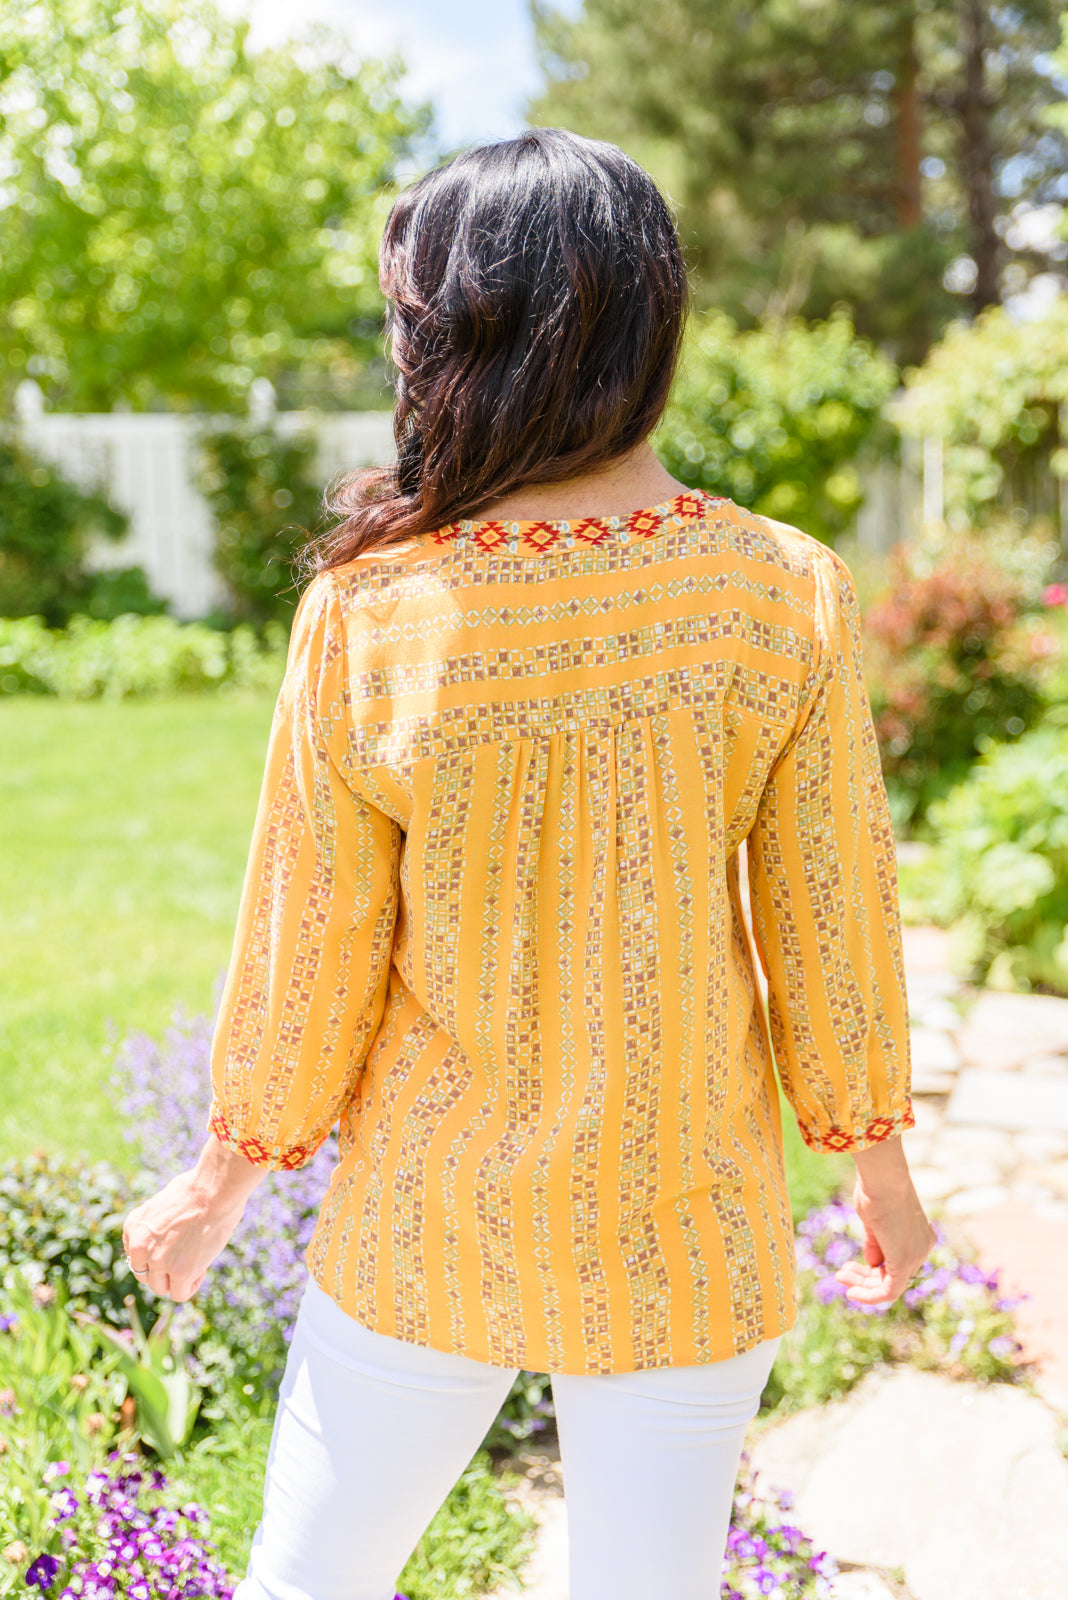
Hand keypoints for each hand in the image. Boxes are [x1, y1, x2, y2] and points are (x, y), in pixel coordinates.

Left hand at [122, 1168, 246, 1302]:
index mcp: (133, 1226)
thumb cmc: (197, 1190)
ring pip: (161, 1287)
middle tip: (187, 1254)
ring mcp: (159, 1261)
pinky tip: (201, 1269)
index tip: (175, 1245)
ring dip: (177, 1279)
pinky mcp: (180, 1272)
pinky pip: (179, 1294)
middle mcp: (140, 1246)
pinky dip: (190, 1286)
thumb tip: (165, 1244)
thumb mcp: (164, 1204)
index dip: (157, 1254)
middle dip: (165, 1270)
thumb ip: (156, 1227)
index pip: (137, 1257)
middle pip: (146, 1275)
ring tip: (196, 1260)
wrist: (215, 1189)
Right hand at [834, 1173, 937, 1306]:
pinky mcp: (904, 1264)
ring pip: (890, 1285)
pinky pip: (889, 1291)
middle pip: (893, 1275)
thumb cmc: (876, 1190)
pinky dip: (869, 1295)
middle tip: (841, 1274)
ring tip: (839, 1277)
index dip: (873, 1268)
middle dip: (864, 1277)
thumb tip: (872, 1265)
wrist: (883, 1179)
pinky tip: (851, 1292)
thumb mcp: (874, 1221)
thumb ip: (875, 1244)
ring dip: (862, 1285)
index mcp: (919, 1235)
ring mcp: (916, 1257)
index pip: (897, 1261)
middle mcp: (922, 1248)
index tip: (851, 1265)